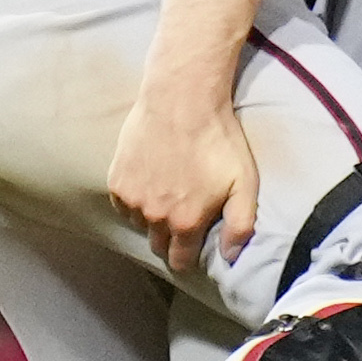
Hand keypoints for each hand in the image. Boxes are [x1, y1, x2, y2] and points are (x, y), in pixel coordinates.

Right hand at [107, 88, 258, 278]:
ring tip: (167, 191)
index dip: (188, 256)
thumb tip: (231, 256)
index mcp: (186, 222)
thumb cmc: (217, 139)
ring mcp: (132, 199)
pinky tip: (150, 180)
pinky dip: (135, 199)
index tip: (193, 244)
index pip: (180, 260)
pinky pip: (123, 204)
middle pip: (158, 244)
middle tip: (182, 213)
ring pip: (140, 223)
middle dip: (170, 237)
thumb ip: (240, 225)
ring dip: (152, 216)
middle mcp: (155, 217)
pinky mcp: (116, 181)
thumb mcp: (244, 182)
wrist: (182, 100)